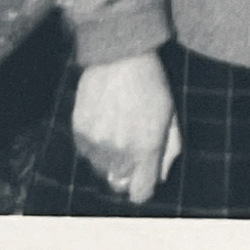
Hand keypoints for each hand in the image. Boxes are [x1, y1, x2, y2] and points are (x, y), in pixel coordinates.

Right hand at [71, 52, 180, 205]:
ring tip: (117, 128)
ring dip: (109, 157)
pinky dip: (94, 144)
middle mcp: (120, 150)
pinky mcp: (80, 132)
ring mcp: (97, 143)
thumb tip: (159, 177)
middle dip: (126, 170)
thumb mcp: (170, 114)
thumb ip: (168, 150)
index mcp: (147, 148)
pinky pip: (86, 153)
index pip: (141, 192)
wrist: (119, 56)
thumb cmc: (150, 83)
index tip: (142, 177)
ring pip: (101, 168)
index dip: (142, 187)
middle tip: (130, 144)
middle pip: (118, 183)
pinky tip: (103, 121)